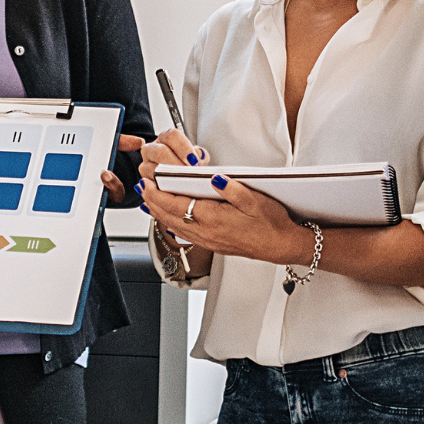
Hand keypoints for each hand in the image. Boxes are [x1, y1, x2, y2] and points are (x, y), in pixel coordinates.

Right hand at [107, 126, 207, 208]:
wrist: (181, 177)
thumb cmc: (188, 165)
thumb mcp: (196, 157)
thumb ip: (199, 155)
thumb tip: (200, 159)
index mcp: (165, 138)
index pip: (172, 136)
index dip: (183, 147)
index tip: (193, 160)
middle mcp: (152, 149)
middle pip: (160, 151)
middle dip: (176, 164)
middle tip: (188, 174)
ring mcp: (145, 165)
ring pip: (153, 169)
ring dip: (169, 178)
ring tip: (183, 185)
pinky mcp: (144, 182)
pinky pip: (151, 186)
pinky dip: (163, 191)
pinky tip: (175, 194)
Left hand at [139, 168, 308, 265]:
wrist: (281, 246)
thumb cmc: (272, 223)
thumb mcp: (256, 200)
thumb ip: (233, 188)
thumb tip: (215, 178)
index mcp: (214, 219)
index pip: (177, 205)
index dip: (158, 194)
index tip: (147, 183)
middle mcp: (207, 232)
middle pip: (169, 217)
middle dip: (152, 201)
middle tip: (141, 187)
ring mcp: (208, 240)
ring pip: (174, 226)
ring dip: (158, 213)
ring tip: (148, 200)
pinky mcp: (212, 244)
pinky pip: (183, 233)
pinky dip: (170, 223)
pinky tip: (167, 218)